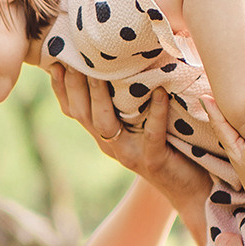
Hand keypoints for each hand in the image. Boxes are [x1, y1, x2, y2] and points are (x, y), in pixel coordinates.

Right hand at [51, 65, 208, 205]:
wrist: (191, 189)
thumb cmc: (171, 147)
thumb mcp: (143, 122)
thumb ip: (131, 98)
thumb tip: (129, 56)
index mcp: (104, 135)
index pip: (74, 111)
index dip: (61, 89)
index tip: (54, 62)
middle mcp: (111, 145)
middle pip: (83, 114)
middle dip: (75, 86)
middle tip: (72, 59)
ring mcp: (130, 154)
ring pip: (106, 124)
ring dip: (100, 96)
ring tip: (100, 71)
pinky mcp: (153, 161)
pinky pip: (152, 134)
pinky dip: (156, 112)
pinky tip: (160, 92)